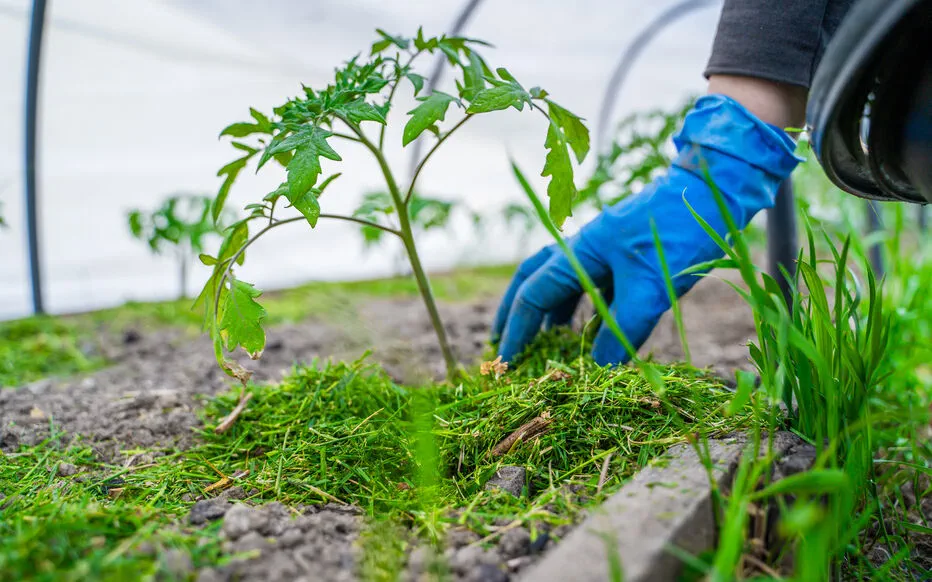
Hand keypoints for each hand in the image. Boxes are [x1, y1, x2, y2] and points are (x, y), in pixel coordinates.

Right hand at [493, 94, 801, 364]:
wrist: (715, 191)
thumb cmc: (679, 236)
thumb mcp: (650, 290)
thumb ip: (621, 331)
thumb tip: (596, 368)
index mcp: (580, 251)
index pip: (535, 294)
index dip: (518, 329)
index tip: (507, 359)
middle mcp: (585, 246)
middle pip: (535, 278)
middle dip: (517, 312)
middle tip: (504, 342)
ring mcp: (605, 246)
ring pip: (563, 280)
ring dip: (550, 309)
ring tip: (545, 340)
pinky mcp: (627, 251)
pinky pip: (592, 282)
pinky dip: (583, 305)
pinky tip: (592, 325)